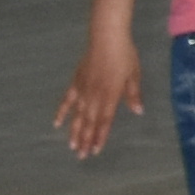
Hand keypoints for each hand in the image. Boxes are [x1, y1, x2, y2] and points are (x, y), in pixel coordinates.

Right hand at [58, 33, 140, 156]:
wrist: (106, 37)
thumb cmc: (125, 55)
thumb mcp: (134, 74)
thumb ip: (133, 94)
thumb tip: (138, 111)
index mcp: (111, 95)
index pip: (105, 121)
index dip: (100, 136)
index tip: (96, 150)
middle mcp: (95, 95)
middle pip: (89, 122)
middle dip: (86, 140)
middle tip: (82, 156)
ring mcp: (83, 89)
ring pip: (77, 115)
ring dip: (74, 131)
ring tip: (72, 146)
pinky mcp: (75, 82)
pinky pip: (67, 100)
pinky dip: (61, 112)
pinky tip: (56, 124)